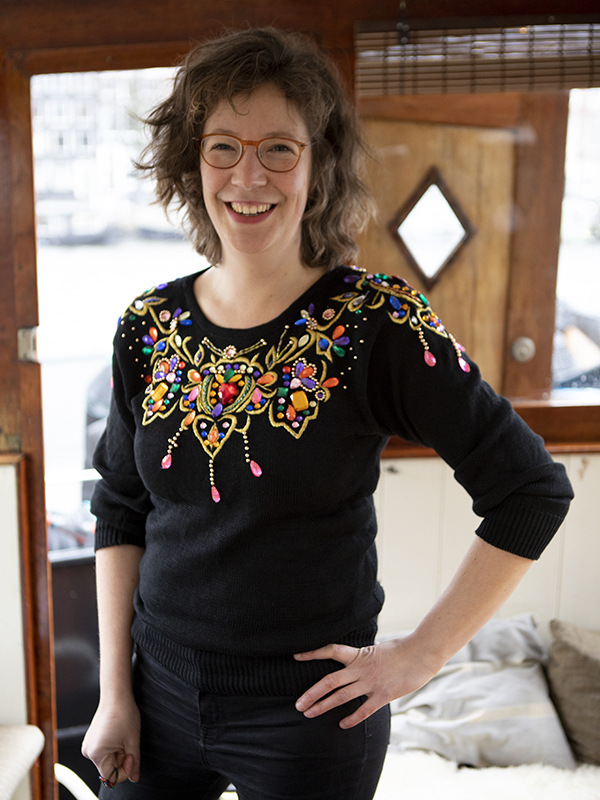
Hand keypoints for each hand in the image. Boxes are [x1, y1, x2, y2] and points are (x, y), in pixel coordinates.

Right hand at [82, 695, 140, 784]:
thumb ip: (134, 762)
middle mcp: (88, 751)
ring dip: (118, 751)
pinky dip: (113, 746)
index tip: (131, 755)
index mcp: (96, 754)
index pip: (110, 777)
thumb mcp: (133, 741)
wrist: (116, 695)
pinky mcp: (91, 738)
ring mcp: (89, 744)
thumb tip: (134, 777)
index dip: (124, 770)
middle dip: (122, 758)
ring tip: (123, 736)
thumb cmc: (123, 713)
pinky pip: (104, 750)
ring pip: (108, 758)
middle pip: (109, 767)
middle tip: (129, 742)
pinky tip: (118, 733)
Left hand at [294, 633, 441, 728]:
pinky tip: (342, 724)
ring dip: (323, 706)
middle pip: (330, 681)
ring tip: (309, 714)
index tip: (296, 656)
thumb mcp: (378, 649)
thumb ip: (365, 658)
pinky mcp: (383, 695)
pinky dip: (352, 718)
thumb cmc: (402, 649)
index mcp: (359, 654)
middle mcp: (361, 668)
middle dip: (312, 693)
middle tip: (298, 704)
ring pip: (341, 696)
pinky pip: (364, 709)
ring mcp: (371, 682)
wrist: (422, 652)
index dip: (313, 653)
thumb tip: (356, 663)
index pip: (331, 651)